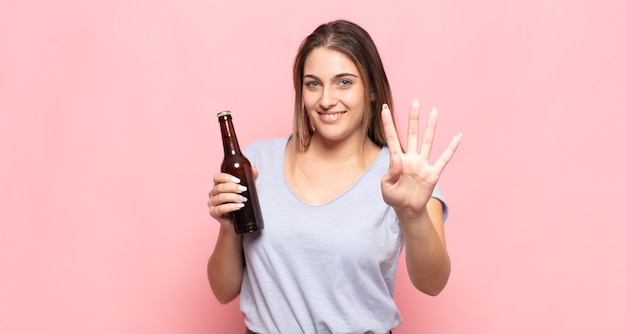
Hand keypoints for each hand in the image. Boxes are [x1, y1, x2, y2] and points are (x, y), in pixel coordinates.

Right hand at [208, 167, 258, 230]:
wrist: (239, 222)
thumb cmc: (240, 203)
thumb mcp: (247, 190)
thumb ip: (250, 179)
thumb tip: (254, 169)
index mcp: (218, 185)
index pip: (217, 177)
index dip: (226, 177)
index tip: (238, 180)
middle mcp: (213, 193)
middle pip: (219, 187)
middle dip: (232, 188)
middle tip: (244, 189)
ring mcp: (212, 204)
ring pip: (220, 198)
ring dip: (233, 197)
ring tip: (243, 199)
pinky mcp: (213, 213)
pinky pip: (220, 209)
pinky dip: (230, 206)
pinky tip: (239, 206)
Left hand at [380, 99, 461, 214]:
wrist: (407, 209)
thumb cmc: (393, 196)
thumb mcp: (386, 186)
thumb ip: (391, 172)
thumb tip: (397, 156)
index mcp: (396, 159)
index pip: (392, 137)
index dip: (388, 123)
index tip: (384, 107)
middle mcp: (410, 157)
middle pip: (412, 133)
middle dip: (413, 118)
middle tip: (415, 101)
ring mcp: (422, 164)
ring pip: (427, 141)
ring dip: (431, 127)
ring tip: (434, 111)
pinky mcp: (433, 173)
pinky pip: (444, 159)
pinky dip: (451, 148)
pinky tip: (458, 136)